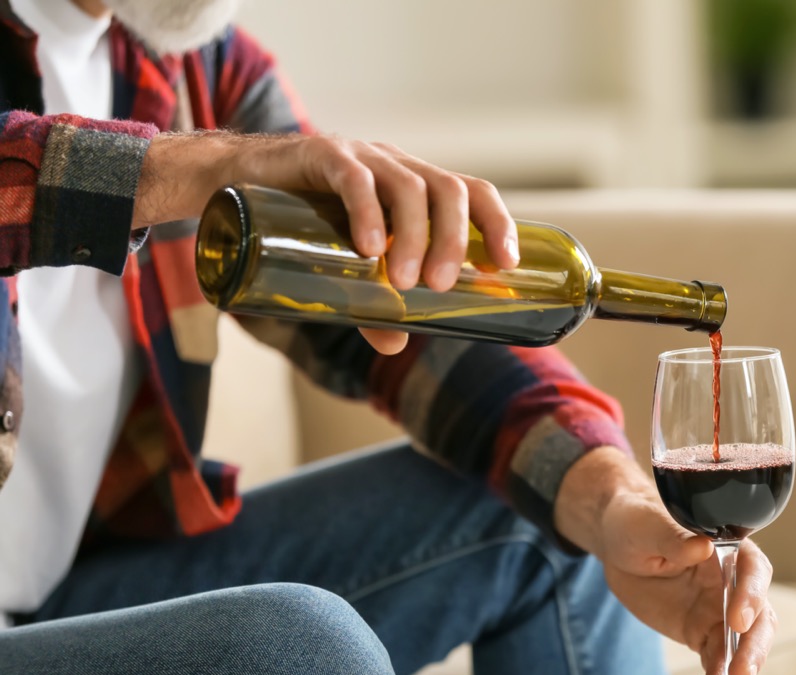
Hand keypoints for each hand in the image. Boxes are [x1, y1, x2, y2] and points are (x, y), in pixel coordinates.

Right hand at [135, 132, 519, 353]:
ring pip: (408, 186)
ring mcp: (363, 157)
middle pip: (448, 190)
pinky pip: (355, 179)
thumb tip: (396, 344)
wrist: (234, 186)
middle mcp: (397, 166)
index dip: (496, 223)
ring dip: (414, 236)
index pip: (473, 191)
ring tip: (405, 281)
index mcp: (416, 187)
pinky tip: (368, 248)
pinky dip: (368, 213)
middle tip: (438, 286)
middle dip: (452, 240)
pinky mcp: (322, 155)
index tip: (506, 265)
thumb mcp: (344, 270)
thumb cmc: (303, 227)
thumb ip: (371, 304)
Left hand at [555, 448, 777, 674]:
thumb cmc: (637, 522)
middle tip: (742, 670)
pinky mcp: (703, 632)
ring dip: (738, 669)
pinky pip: (716, 660)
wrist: (619, 545)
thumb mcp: (646, 525)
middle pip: (758, 613)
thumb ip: (673, 536)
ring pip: (742, 643)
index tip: (739, 618)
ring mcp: (720, 609)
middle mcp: (732, 580)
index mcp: (727, 547)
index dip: (751, 594)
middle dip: (753, 644)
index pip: (752, 569)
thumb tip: (702, 546)